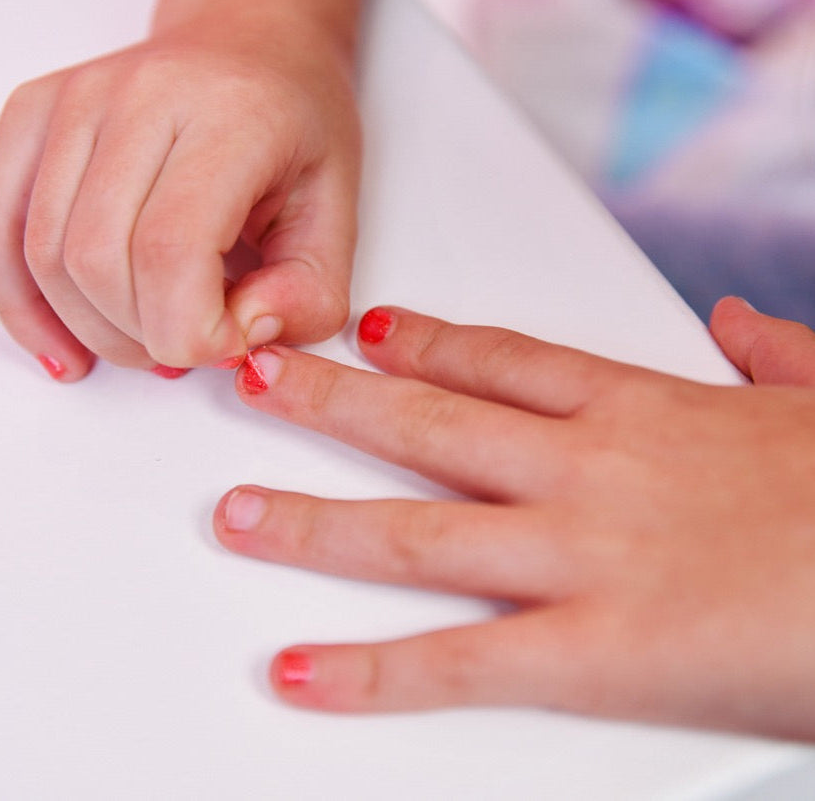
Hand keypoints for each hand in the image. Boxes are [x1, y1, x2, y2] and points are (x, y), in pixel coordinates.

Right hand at [0, 23, 358, 379]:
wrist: (252, 46)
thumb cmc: (298, 128)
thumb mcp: (341, 218)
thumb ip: (307, 297)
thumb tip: (240, 343)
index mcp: (231, 117)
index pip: (170, 251)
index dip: (190, 332)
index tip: (225, 345)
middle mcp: (142, 96)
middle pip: (98, 262)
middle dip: (145, 337)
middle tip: (191, 344)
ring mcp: (77, 101)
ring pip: (46, 257)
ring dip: (96, 329)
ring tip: (150, 337)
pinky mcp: (36, 116)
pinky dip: (24, 305)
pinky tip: (63, 346)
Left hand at [213, 297, 814, 740]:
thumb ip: (774, 355)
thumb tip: (740, 322)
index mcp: (642, 407)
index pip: (505, 359)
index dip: (428, 341)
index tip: (371, 329)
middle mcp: (588, 470)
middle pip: (428, 424)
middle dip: (328, 401)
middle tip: (255, 378)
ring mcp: (581, 556)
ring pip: (413, 530)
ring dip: (310, 521)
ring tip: (233, 511)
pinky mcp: (598, 652)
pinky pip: (459, 664)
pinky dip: (372, 672)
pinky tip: (298, 671)